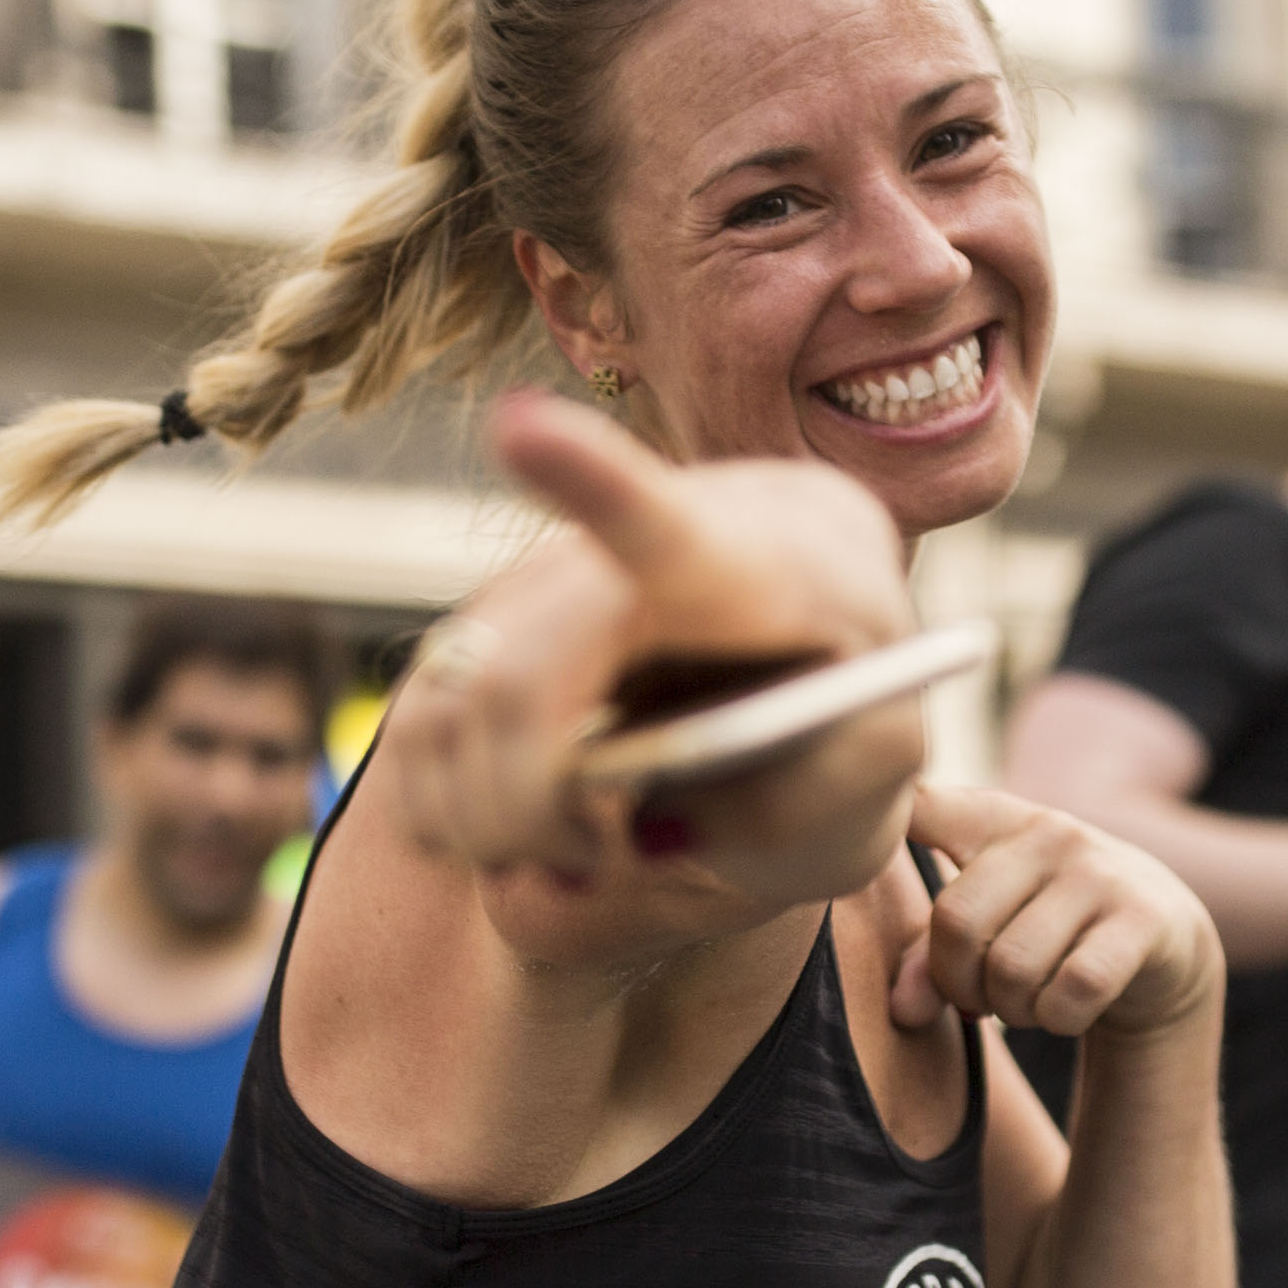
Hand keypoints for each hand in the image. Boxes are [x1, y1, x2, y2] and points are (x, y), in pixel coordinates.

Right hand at [395, 397, 916, 887]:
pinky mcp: (489, 621)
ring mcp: (548, 575)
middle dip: (528, 805)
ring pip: (446, 712)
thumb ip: (776, 812)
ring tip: (574, 846)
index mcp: (760, 558)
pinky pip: (417, 731)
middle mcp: (631, 541)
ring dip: (483, 820)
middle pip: (515, 679)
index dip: (586, 477)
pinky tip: (516, 827)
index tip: (517, 432)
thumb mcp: (870, 779)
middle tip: (593, 856)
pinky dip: (444, 812)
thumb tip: (625, 828)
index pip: (662, 520)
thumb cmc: (853, 719)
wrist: (812, 649)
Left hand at [890, 784, 1222, 1045]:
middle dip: (959, 983)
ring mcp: (1099, 873)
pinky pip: (1071, 991)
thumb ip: (930, 960)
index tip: (863, 826)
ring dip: (1012, 1010)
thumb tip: (903, 1010)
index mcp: (996, 821)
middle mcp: (1050, 832)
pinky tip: (1067, 1011)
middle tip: (981, 999)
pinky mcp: (1142, 920)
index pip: (924, 806)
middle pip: (956, 920)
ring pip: (1012, 966)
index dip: (887, 818)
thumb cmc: (1050, 933)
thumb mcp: (989, 930)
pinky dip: (1059, 1019)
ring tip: (1027, 1004)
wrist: (1164, 947)